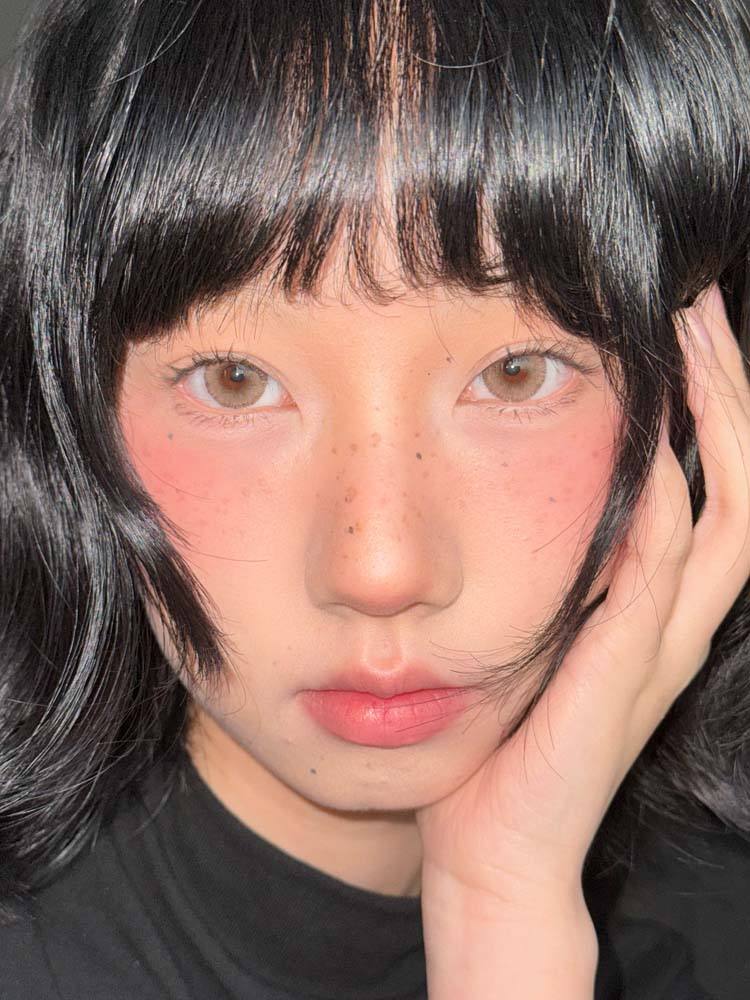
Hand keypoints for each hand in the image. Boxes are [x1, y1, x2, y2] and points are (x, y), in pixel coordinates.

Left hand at [416, 284, 749, 903]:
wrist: (497, 846)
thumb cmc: (505, 738)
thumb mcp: (534, 631)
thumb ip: (553, 572)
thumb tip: (528, 492)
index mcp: (660, 605)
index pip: (720, 485)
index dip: (714, 404)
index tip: (681, 328)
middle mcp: (678, 617)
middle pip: (745, 482)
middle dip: (730, 388)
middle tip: (700, 304)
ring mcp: (662, 644)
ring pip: (731, 512)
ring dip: (716, 419)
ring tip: (692, 336)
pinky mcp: (627, 670)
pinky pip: (664, 569)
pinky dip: (668, 499)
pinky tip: (655, 437)